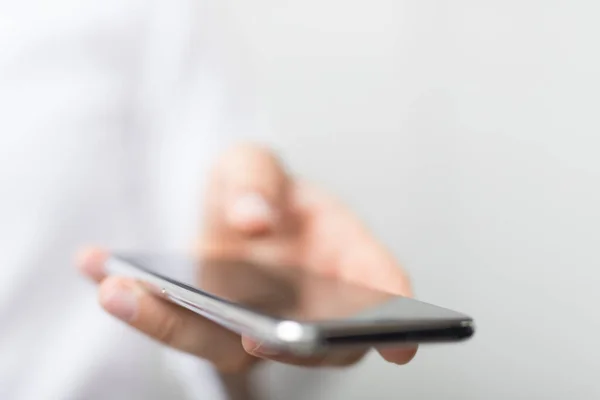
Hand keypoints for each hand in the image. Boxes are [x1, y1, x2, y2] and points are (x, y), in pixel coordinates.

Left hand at [77, 144, 416, 372]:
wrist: (222, 214)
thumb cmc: (254, 188)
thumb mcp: (252, 163)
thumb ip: (255, 177)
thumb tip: (253, 220)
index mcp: (342, 252)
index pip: (382, 285)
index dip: (398, 317)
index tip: (403, 343)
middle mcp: (311, 301)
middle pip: (318, 343)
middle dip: (291, 348)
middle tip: (254, 339)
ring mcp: (264, 325)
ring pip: (236, 347)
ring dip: (182, 326)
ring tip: (124, 290)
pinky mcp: (219, 333)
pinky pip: (184, 330)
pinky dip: (143, 309)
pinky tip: (103, 272)